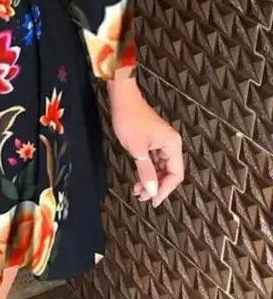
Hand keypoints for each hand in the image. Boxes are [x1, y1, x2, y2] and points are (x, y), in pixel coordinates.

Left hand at [108, 78, 183, 207]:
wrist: (122, 98)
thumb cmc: (130, 118)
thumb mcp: (137, 149)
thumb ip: (146, 171)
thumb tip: (152, 190)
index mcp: (172, 145)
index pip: (176, 174)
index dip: (165, 190)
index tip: (153, 200)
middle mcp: (171, 144)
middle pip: (169, 172)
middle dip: (156, 186)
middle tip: (142, 196)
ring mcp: (162, 142)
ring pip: (160, 168)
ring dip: (150, 179)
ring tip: (137, 189)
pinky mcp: (153, 140)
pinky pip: (154, 160)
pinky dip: (146, 170)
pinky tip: (138, 178)